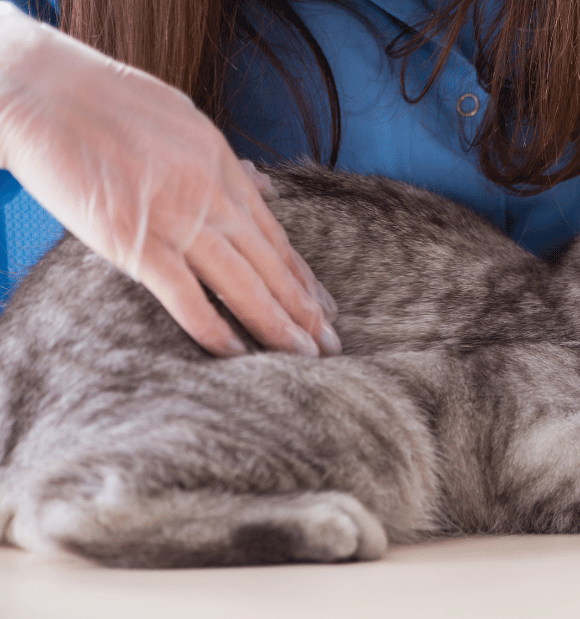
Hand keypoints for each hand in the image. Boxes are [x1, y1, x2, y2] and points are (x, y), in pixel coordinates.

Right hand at [0, 4, 338, 356]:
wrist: (41, 93)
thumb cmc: (107, 102)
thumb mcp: (185, 120)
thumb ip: (228, 161)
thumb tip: (266, 186)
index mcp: (223, 168)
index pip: (275, 236)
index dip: (303, 277)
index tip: (325, 307)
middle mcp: (211, 197)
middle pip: (270, 265)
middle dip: (305, 310)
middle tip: (332, 345)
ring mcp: (177, 220)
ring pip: (242, 285)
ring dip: (277, 325)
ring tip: (304, 357)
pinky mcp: (136, 243)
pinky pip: (185, 297)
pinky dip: (214, 329)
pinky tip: (239, 354)